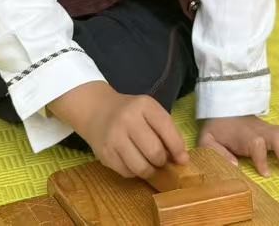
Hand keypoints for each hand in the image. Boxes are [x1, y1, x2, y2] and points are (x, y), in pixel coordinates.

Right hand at [50, 82, 187, 178]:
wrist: (97, 110)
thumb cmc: (130, 112)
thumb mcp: (149, 111)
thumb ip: (166, 130)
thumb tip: (181, 159)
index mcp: (144, 105)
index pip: (166, 129)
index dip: (177, 148)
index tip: (182, 159)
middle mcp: (128, 120)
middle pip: (154, 152)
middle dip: (162, 161)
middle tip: (161, 161)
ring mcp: (114, 137)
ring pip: (141, 167)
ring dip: (150, 170)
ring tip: (150, 165)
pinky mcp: (105, 154)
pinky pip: (127, 173)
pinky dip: (135, 172)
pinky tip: (134, 162)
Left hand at [199, 116, 278, 176]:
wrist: (224, 108)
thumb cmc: (218, 128)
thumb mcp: (207, 140)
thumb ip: (216, 152)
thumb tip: (235, 165)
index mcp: (244, 136)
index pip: (257, 145)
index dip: (263, 160)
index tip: (265, 174)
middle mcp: (260, 131)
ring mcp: (269, 128)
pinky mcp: (274, 128)